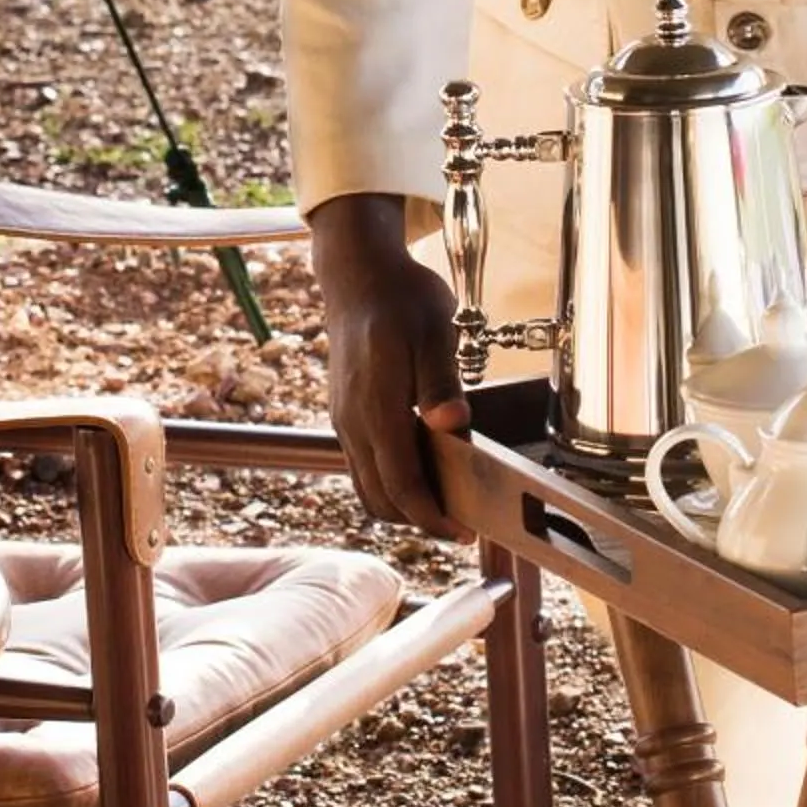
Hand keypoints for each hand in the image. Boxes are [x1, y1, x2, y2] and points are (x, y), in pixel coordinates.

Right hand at [308, 194, 471, 540]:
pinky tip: (420, 470)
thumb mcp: (433, 330)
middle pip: (381, 498)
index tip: (462, 532)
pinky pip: (361, 465)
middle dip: (419, 520)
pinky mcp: (343, 414)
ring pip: (367, 487)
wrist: (357, 274)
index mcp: (376, 406)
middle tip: (460, 524)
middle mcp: (353, 421)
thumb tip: (453, 426)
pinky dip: (388, 482)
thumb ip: (441, 382)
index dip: (432, 516)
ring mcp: (344, 420)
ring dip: (401, 505)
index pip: (402, 484)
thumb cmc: (400, 297)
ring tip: (443, 502)